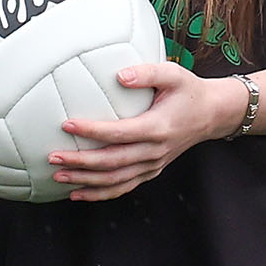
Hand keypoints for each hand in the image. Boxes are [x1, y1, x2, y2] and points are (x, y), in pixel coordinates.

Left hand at [44, 59, 243, 202]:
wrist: (212, 114)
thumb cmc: (189, 91)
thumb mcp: (173, 74)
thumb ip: (147, 72)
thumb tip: (119, 75)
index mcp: (158, 128)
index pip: (119, 133)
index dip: (92, 131)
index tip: (67, 124)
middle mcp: (155, 151)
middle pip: (112, 162)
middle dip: (80, 162)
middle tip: (53, 157)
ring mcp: (153, 164)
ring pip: (115, 180)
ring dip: (85, 181)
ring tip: (58, 176)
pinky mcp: (151, 171)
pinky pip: (123, 187)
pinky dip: (100, 193)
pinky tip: (77, 193)